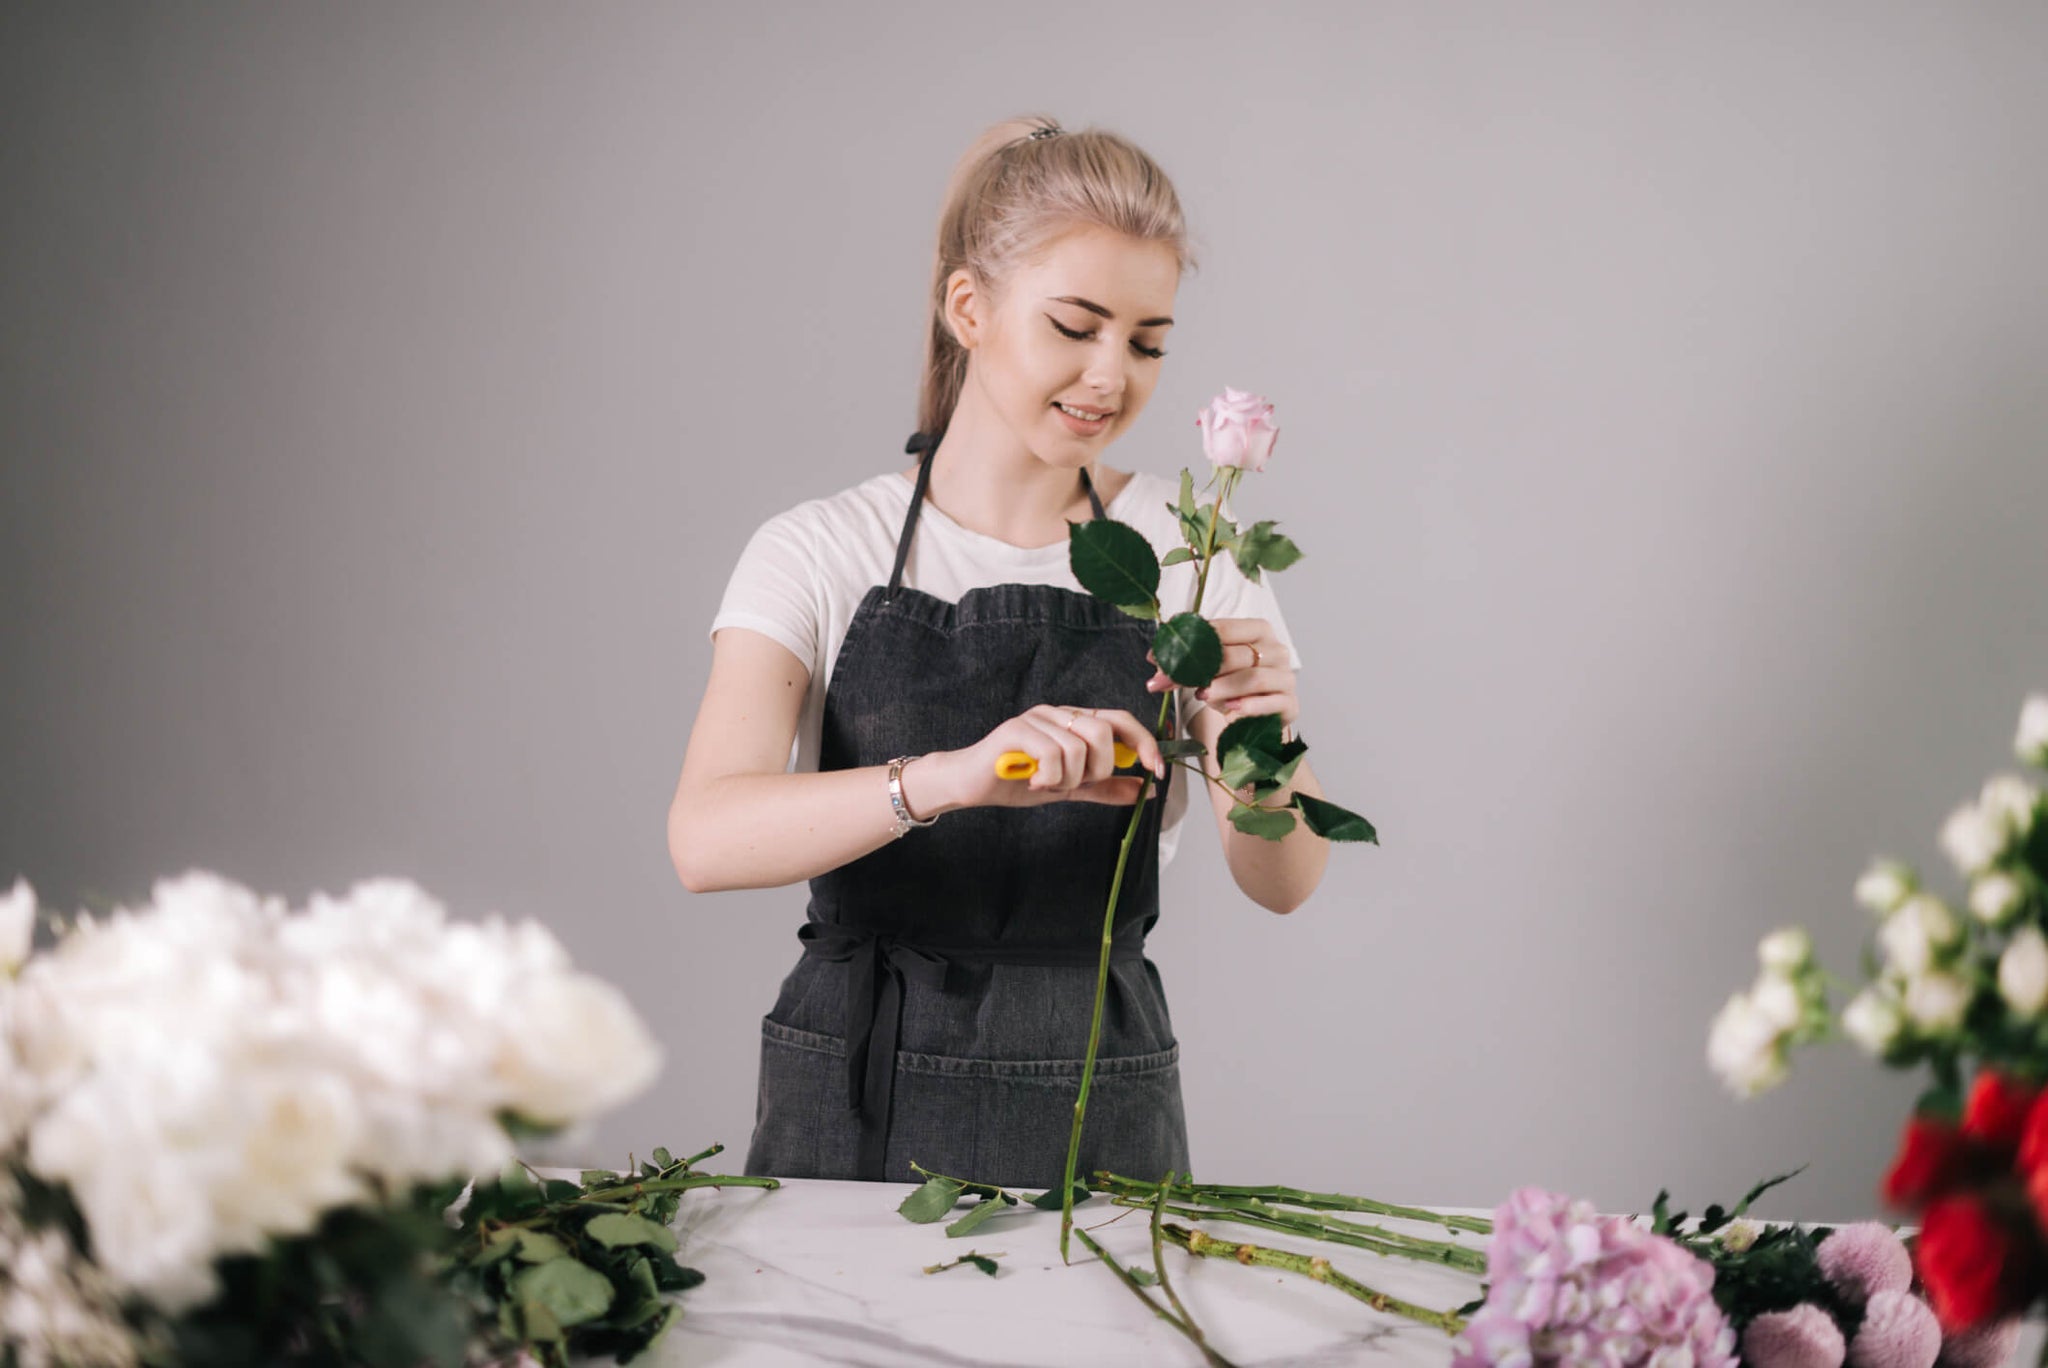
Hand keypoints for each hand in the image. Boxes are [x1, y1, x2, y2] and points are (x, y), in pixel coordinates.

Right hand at [940, 704, 1167, 810]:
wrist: (971, 786)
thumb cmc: (1018, 782)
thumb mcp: (1071, 788)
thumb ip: (1106, 787)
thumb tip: (1147, 790)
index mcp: (1074, 721)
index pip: (1120, 719)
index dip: (1144, 743)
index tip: (1157, 772)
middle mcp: (1058, 713)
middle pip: (1104, 731)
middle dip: (1099, 769)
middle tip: (1076, 785)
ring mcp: (1036, 718)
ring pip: (1078, 748)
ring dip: (1068, 779)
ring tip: (1046, 785)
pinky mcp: (1016, 730)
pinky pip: (1053, 754)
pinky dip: (1049, 779)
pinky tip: (1033, 783)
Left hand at [1145, 617, 1298, 733]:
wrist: (1260, 717)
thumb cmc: (1234, 686)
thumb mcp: (1210, 670)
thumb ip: (1187, 663)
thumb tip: (1155, 662)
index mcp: (1258, 630)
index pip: (1223, 629)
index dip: (1188, 641)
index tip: (1157, 658)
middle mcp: (1276, 649)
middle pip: (1234, 655)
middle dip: (1198, 669)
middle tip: (1169, 681)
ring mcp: (1286, 677)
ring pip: (1253, 678)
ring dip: (1223, 686)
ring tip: (1201, 695)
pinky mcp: (1291, 704)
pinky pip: (1271, 703)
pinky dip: (1249, 706)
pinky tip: (1230, 710)